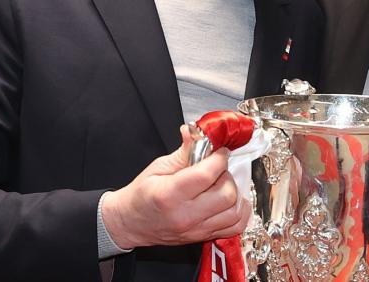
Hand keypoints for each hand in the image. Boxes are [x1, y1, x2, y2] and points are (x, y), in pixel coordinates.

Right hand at [101, 125, 250, 248]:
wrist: (129, 222)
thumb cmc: (141, 195)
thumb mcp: (158, 167)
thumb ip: (184, 151)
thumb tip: (197, 132)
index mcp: (170, 195)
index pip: (207, 175)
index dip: (219, 158)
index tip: (220, 151)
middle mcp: (185, 216)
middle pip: (226, 194)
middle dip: (227, 175)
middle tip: (219, 169)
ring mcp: (195, 230)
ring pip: (234, 213)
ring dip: (235, 194)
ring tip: (223, 184)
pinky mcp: (202, 237)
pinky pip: (234, 227)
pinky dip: (239, 212)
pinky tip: (231, 200)